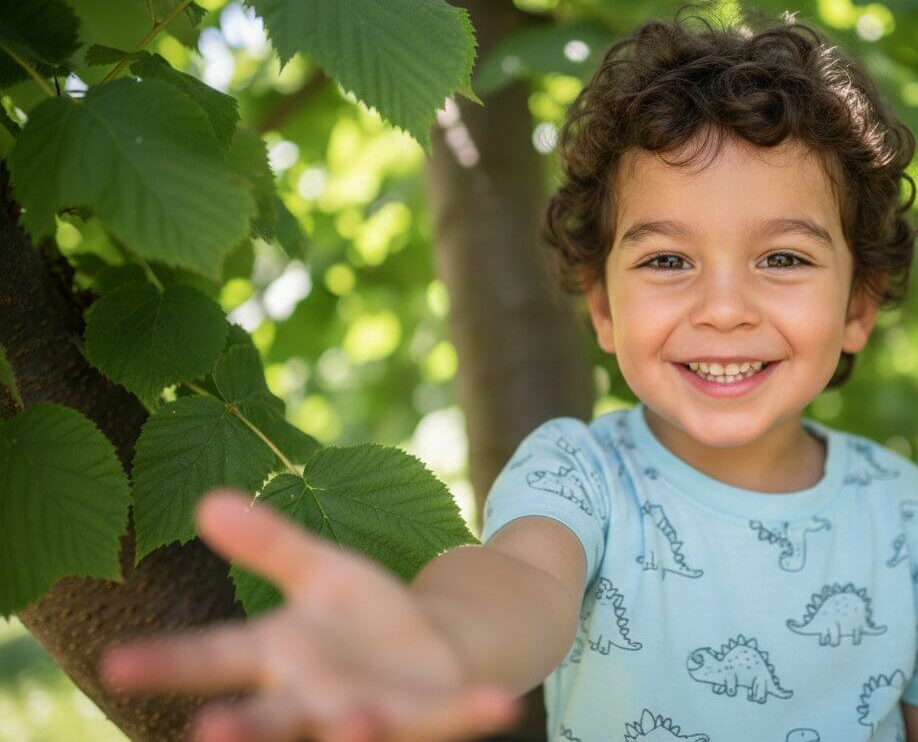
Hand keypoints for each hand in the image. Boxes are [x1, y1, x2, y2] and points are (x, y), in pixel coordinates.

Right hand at [101, 488, 523, 741]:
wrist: (429, 648)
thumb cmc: (360, 617)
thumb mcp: (320, 569)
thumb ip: (270, 543)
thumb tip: (206, 501)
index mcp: (280, 657)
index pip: (214, 659)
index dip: (168, 664)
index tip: (116, 665)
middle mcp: (316, 697)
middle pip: (273, 719)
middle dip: (246, 728)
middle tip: (213, 730)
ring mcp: (373, 711)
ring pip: (354, 728)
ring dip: (354, 730)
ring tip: (355, 718)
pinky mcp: (432, 714)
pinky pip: (452, 718)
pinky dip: (473, 713)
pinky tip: (499, 705)